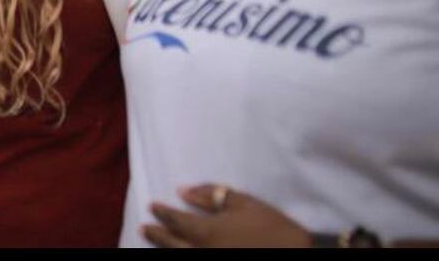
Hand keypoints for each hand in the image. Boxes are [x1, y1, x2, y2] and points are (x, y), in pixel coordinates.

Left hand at [143, 184, 311, 247]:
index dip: (163, 213)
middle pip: (172, 244)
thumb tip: (183, 190)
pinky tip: (177, 253)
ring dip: (164, 249)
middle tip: (144, 227)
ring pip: (179, 256)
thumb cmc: (274, 229)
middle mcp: (202, 252)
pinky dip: (180, 256)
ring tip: (153, 243)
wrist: (299, 256)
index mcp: (207, 232)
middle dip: (157, 235)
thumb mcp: (245, 204)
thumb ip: (212, 195)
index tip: (152, 206)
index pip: (176, 221)